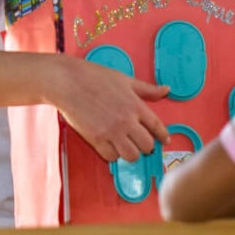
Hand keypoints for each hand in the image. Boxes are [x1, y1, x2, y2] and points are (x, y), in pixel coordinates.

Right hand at [49, 56, 170, 162]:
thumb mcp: (125, 79)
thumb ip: (147, 89)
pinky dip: (112, 154)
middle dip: (145, 146)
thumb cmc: (94, 76)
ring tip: (125, 146)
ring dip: (130, 153)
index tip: (164, 141)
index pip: (157, 127)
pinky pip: (111, 157)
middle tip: (139, 143)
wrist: (68, 82)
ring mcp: (112, 131)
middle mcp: (127, 120)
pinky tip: (110, 145)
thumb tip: (166, 89)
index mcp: (136, 105)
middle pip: (147, 146)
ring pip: (131, 156)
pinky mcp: (96, 139)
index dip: (162, 136)